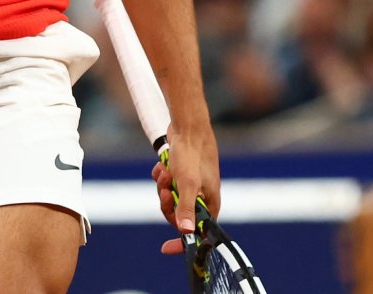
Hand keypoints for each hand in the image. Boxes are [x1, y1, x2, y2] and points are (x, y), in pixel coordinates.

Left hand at [154, 117, 220, 254]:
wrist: (188, 125)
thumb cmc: (191, 153)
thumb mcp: (186, 183)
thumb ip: (186, 208)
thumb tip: (187, 233)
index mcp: (210, 202)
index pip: (199, 232)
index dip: (183, 242)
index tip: (165, 248)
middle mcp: (203, 195)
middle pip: (179, 215)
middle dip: (168, 203)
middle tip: (165, 190)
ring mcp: (193, 184)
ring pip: (171, 198)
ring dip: (164, 187)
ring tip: (165, 172)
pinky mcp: (183, 173)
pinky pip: (168, 184)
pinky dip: (162, 176)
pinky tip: (162, 165)